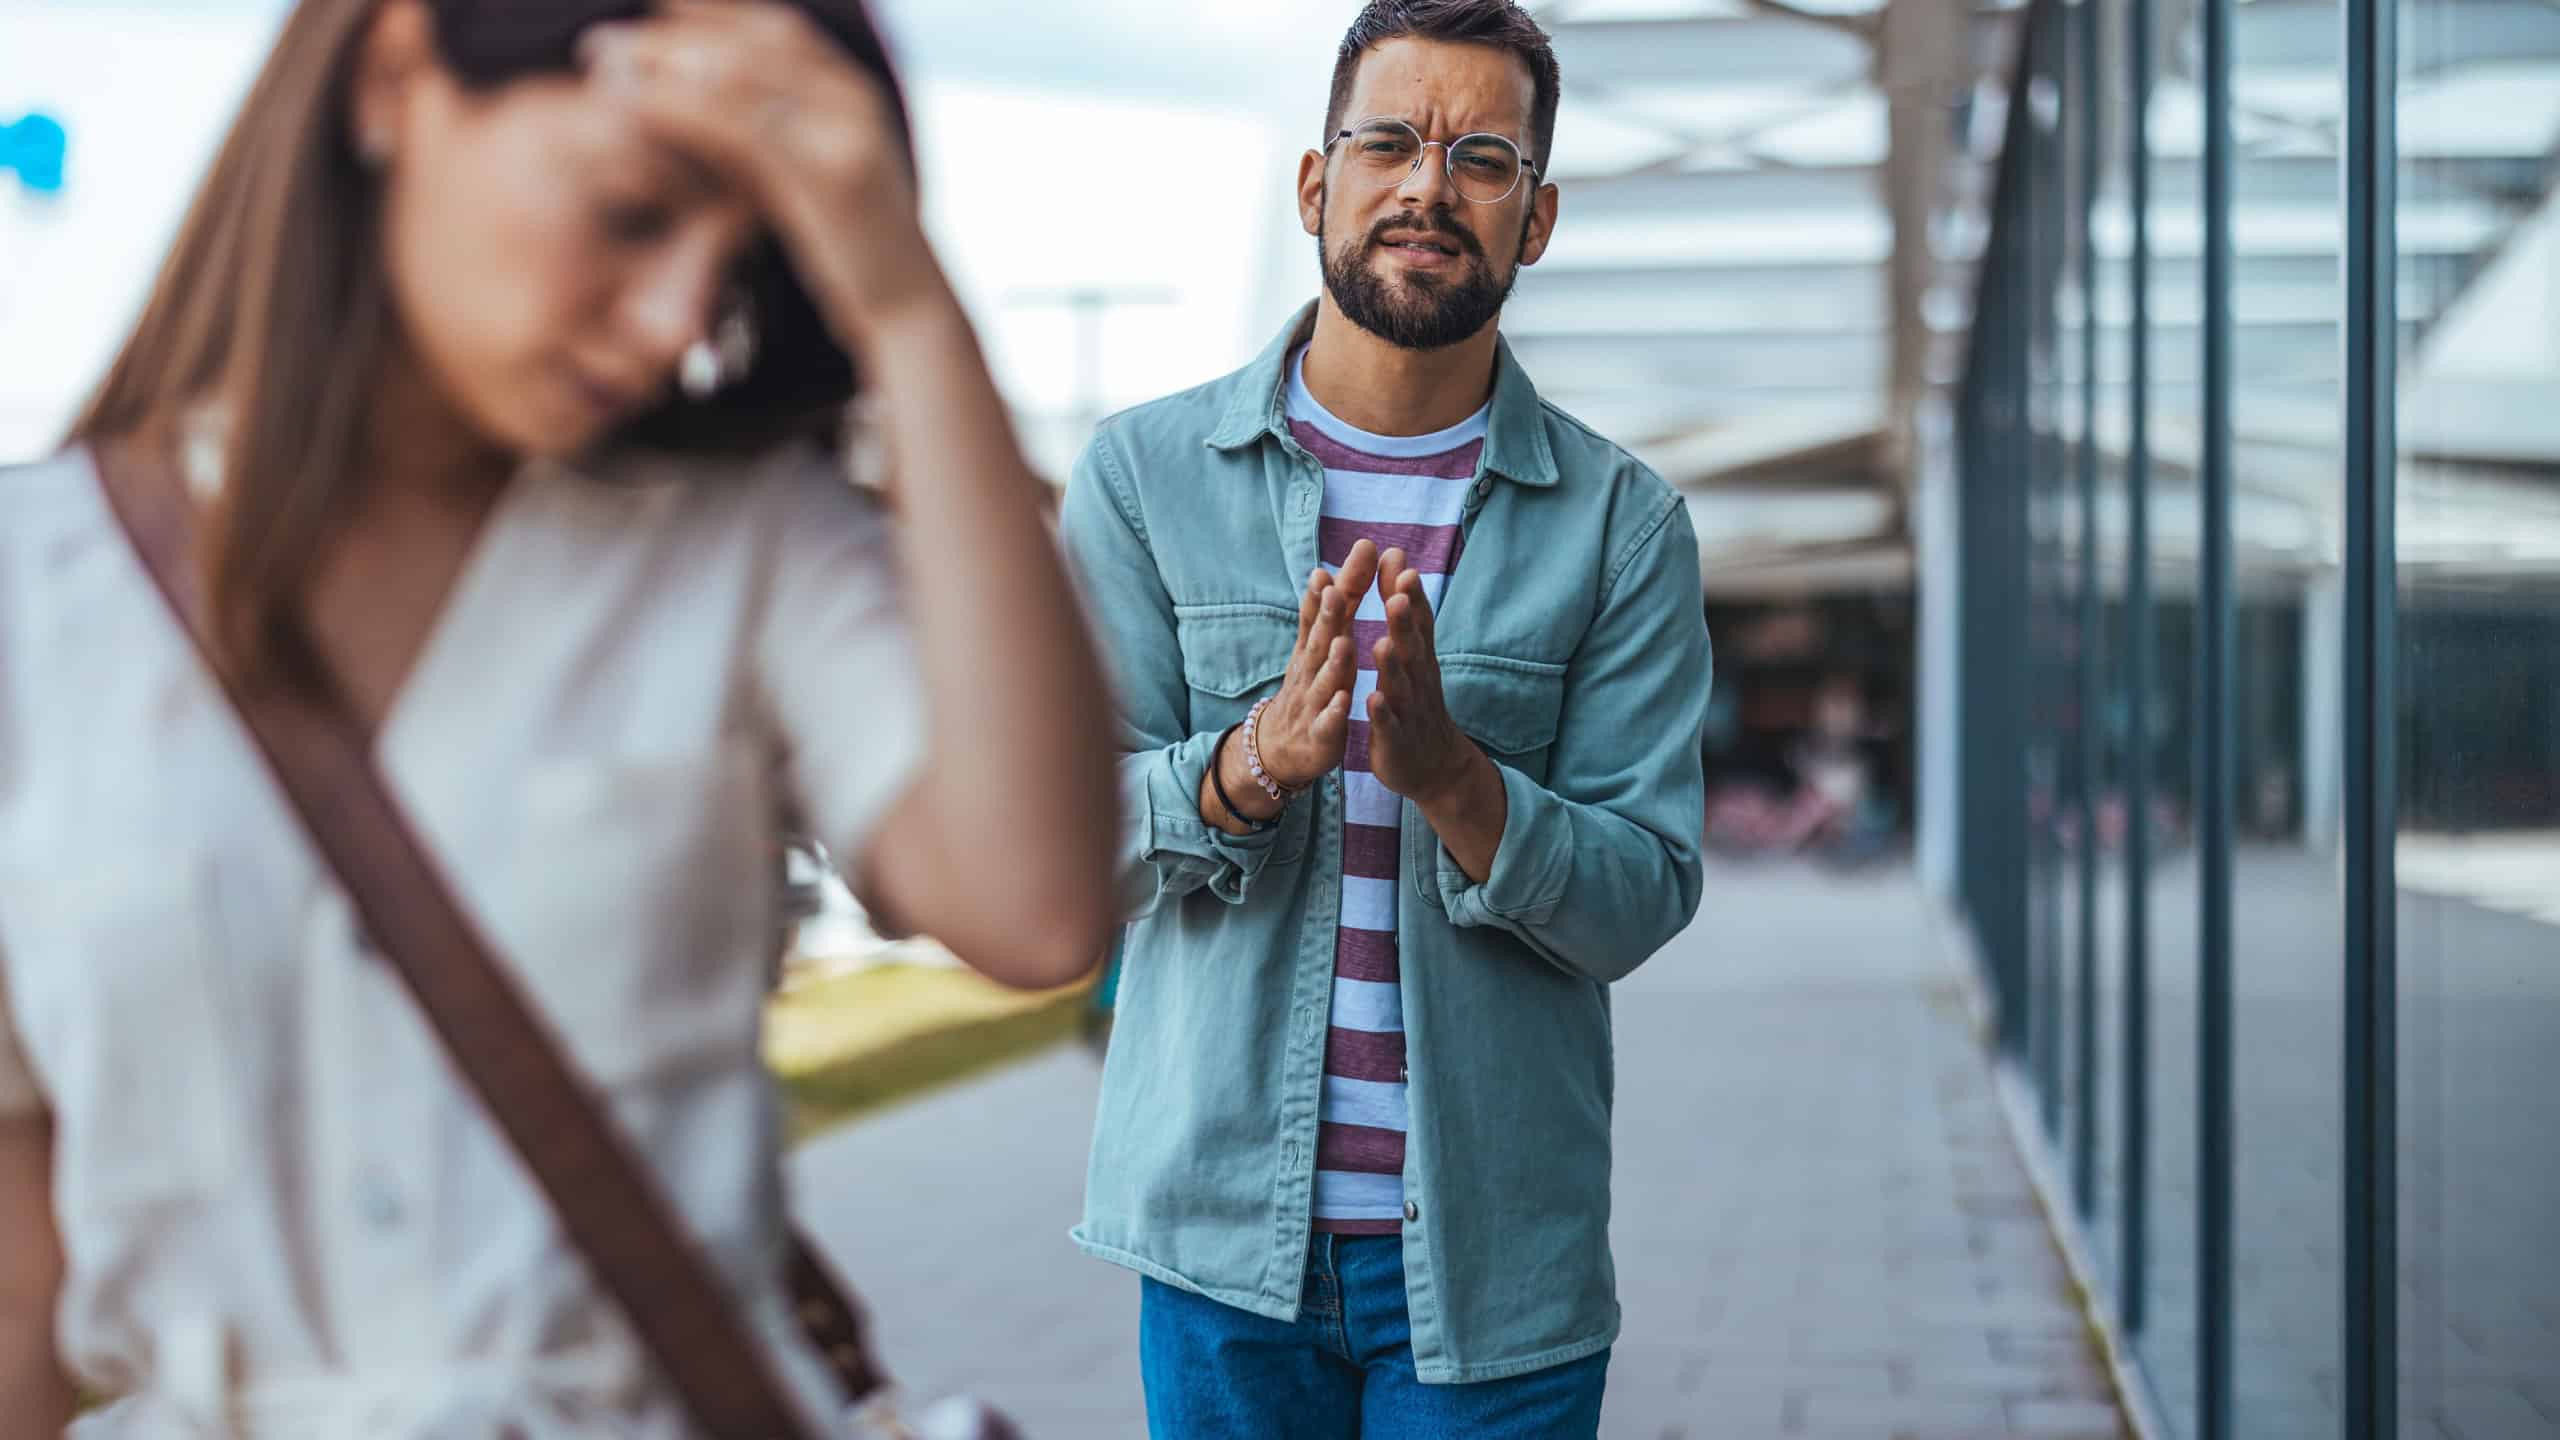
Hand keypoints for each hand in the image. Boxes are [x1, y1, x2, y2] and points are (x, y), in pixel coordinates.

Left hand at [579, 1, 944, 345]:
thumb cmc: (852, 250)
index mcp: (853, 92)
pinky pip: (743, 128)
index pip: (777, 28)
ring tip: (607, 67)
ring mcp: (848, 134)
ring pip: (744, 76)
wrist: (908, 307)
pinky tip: (638, 109)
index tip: (651, 7)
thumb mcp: (808, 181)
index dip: (712, 10)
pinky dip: (683, 110)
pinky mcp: (829, 178)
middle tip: (604, 39)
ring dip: (667, 63)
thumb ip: (770, 140)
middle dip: (676, 32)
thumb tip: (699, 107)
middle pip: (755, 40)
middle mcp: (854, 99)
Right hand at [1255, 540, 1384, 790]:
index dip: (1327, 590)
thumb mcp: (1318, 647)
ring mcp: (1313, 703)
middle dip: (1327, 615)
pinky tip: (1342, 703)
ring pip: (1323, 681)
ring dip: (1333, 662)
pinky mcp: (1320, 735)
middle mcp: (1310, 670)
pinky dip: (1333, 713)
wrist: (1281, 747)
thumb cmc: (1309, 687)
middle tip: (1334, 588)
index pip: (1321, 614)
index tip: (1339, 560)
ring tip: (1345, 642)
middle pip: (1318, 641)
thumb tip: (1329, 566)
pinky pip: (1326, 724)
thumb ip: (1331, 610)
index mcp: (1315, 648)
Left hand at [1365, 547, 1480, 805]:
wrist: (1433, 765)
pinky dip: (1382, 714)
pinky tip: (1372, 701)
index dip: (1409, 594)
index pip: (1416, 620)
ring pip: (1400, 685)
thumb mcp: (1412, 652)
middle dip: (1405, 621)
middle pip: (1412, 646)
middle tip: (1399, 592)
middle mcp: (1417, 679)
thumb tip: (1399, 558)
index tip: (1401, 562)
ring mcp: (1408, 710)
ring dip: (1392, 665)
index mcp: (1417, 657)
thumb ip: (1405, 609)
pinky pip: (1388, 725)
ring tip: (1382, 643)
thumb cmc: (1415, 699)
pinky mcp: (1396, 740)